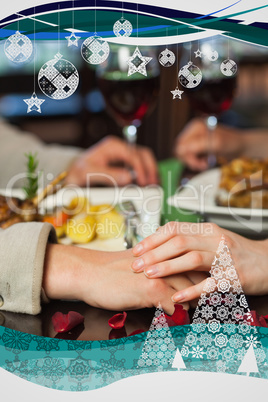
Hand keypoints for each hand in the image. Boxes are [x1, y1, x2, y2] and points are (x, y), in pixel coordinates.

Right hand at [42, 244, 203, 314]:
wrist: (89, 273)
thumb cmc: (110, 270)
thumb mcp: (137, 264)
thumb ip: (155, 267)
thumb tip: (168, 280)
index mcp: (161, 252)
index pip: (191, 263)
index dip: (202, 276)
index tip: (208, 287)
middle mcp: (164, 261)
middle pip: (196, 277)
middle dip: (203, 292)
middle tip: (208, 304)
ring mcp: (159, 275)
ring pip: (189, 292)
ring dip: (194, 305)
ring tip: (197, 314)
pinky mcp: (151, 290)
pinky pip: (175, 305)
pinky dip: (180, 315)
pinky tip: (178, 320)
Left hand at [66, 136, 157, 186]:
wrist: (74, 176)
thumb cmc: (79, 172)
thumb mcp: (89, 173)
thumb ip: (108, 175)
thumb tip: (129, 178)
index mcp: (112, 146)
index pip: (132, 155)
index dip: (140, 169)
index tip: (143, 182)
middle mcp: (121, 148)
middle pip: (143, 155)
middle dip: (150, 169)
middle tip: (153, 184)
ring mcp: (125, 156)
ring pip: (145, 160)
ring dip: (151, 172)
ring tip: (154, 185)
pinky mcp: (127, 165)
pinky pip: (142, 167)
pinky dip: (148, 175)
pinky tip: (150, 184)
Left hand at [131, 222, 267, 302]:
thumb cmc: (237, 253)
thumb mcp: (214, 239)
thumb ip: (191, 240)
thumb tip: (161, 244)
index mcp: (207, 230)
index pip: (174, 229)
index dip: (152, 239)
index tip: (136, 250)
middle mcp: (215, 240)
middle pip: (179, 242)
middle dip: (154, 254)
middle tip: (135, 265)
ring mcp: (225, 258)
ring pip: (192, 258)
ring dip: (168, 267)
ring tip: (149, 275)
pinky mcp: (234, 277)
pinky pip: (210, 283)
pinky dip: (191, 290)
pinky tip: (176, 296)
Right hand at [175, 118, 242, 170]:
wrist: (240, 146)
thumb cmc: (230, 143)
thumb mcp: (215, 144)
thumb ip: (197, 146)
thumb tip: (179, 149)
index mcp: (195, 126)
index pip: (180, 144)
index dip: (186, 156)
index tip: (197, 164)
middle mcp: (192, 131)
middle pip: (180, 149)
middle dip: (190, 160)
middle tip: (202, 166)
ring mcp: (194, 138)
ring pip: (184, 154)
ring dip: (194, 162)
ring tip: (205, 164)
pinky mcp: (197, 146)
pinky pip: (190, 156)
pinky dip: (196, 162)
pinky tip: (205, 162)